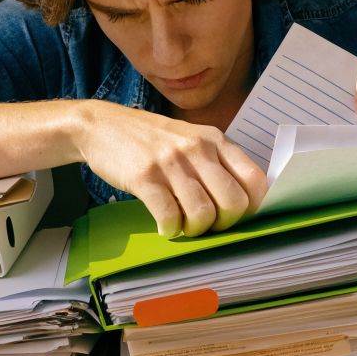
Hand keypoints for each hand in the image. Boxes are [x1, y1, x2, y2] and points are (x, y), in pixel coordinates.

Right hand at [74, 102, 266, 236]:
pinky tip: (164, 225)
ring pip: (203, 214)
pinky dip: (170, 229)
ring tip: (183, 224)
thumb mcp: (190, 139)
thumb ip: (216, 163)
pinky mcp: (146, 176)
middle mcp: (198, 148)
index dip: (252, 207)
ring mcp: (172, 161)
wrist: (101, 125)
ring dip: (195, 230)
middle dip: (223, 224)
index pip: (255, 180)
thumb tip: (242, 201)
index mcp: (215, 140)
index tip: (236, 216)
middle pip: (234, 203)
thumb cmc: (150, 139)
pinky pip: (170, 216)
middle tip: (207, 224)